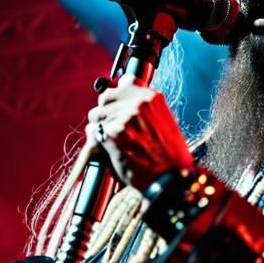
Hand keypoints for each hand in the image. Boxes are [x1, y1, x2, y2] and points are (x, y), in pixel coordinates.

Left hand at [86, 74, 193, 191]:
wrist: (170, 180)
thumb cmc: (167, 156)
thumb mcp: (162, 122)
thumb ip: (142, 106)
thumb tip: (122, 88)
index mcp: (152, 97)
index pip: (124, 82)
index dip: (119, 97)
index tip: (119, 108)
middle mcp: (138, 103)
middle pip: (105, 97)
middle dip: (106, 112)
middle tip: (116, 130)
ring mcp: (124, 118)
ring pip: (95, 115)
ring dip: (100, 128)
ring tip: (116, 143)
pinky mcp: (112, 134)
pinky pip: (93, 132)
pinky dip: (96, 142)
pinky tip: (110, 150)